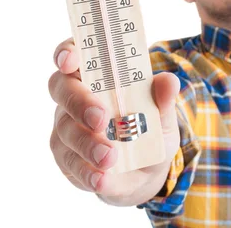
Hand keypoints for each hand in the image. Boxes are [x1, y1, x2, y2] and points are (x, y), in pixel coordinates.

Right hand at [47, 37, 180, 203]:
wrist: (145, 171)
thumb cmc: (148, 129)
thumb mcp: (163, 115)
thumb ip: (163, 99)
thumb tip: (169, 82)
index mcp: (95, 74)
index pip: (72, 54)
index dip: (66, 53)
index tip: (70, 61)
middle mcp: (74, 97)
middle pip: (61, 89)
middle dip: (79, 102)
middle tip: (100, 118)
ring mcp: (66, 128)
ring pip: (65, 130)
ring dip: (87, 143)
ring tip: (110, 156)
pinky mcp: (67, 158)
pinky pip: (70, 164)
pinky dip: (87, 171)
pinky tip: (101, 177)